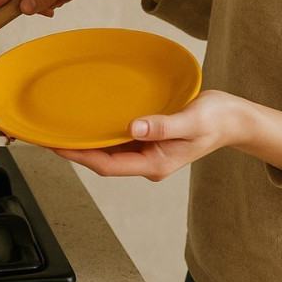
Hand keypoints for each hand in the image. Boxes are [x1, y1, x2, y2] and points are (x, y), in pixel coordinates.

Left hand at [51, 90, 281, 179]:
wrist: (235, 118)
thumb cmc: (217, 119)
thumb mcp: (191, 120)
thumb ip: (164, 125)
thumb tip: (134, 127)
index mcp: (155, 162)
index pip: (108, 164)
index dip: (80, 156)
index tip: (56, 145)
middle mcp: (148, 159)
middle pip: (103, 159)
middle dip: (75, 150)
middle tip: (47, 136)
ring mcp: (149, 150)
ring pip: (109, 148)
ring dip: (86, 140)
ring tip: (60, 128)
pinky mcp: (150, 137)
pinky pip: (120, 137)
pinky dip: (102, 130)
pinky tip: (91, 119)